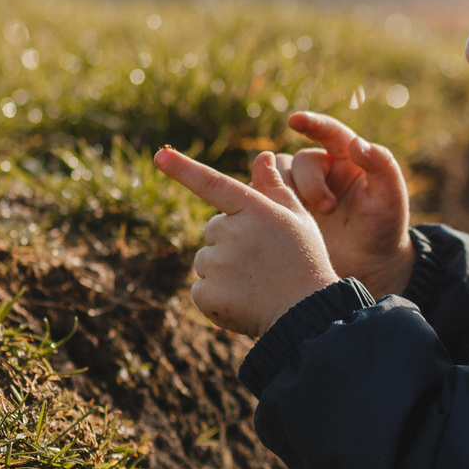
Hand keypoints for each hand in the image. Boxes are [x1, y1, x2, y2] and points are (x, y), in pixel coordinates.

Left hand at [153, 147, 339, 335]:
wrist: (309, 313)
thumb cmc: (305, 261)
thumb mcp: (298, 220)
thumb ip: (275, 188)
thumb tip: (262, 155)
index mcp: (255, 209)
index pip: (212, 183)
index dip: (183, 169)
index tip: (159, 155)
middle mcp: (233, 232)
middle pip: (212, 231)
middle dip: (229, 242)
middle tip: (261, 260)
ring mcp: (219, 264)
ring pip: (205, 260)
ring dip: (222, 270)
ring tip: (255, 283)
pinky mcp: (209, 294)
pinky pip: (200, 289)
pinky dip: (216, 296)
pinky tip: (242, 301)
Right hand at [278, 111, 415, 294]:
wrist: (368, 266)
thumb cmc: (384, 229)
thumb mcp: (391, 199)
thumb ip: (382, 167)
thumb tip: (358, 142)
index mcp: (348, 159)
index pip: (328, 132)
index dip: (311, 123)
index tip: (294, 120)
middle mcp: (322, 171)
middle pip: (300, 160)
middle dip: (310, 181)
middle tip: (328, 207)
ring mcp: (302, 191)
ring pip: (278, 176)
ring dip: (287, 192)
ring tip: (307, 216)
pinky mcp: (287, 211)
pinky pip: (267, 197)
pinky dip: (268, 202)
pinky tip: (280, 218)